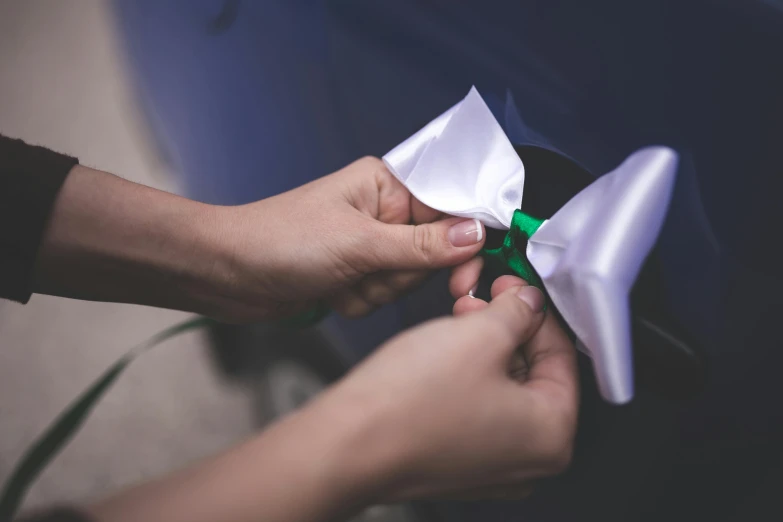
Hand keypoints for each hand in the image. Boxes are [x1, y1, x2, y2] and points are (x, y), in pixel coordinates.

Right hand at [86, 277, 576, 521]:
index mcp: (551, 435)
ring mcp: (491, 466)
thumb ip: (517, 312)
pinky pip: (476, 408)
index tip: (520, 288)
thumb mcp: (478, 334)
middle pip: (534, 374)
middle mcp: (528, 461)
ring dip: (485, 346)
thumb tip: (528, 302)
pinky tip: (444, 348)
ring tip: (459, 316)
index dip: (540, 311)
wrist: (347, 443)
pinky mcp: (457, 462)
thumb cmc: (410, 402)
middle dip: (509, 327)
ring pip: (502, 389)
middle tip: (489, 297)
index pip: (565, 358)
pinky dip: (467, 374)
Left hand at [215, 157, 485, 320]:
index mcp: (387, 185)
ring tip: (342, 279)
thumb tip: (477, 235)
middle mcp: (383, 211)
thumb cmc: (282, 240)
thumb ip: (423, 245)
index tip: (465, 273)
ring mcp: (370, 244)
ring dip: (378, 290)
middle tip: (371, 271)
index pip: (450, 208)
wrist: (228, 273)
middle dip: (402, 273)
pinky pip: (384, 296)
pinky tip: (332, 292)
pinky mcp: (356, 272)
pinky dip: (362, 302)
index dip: (463, 242)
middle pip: (435, 251)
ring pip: (410, 279)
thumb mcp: (360, 243)